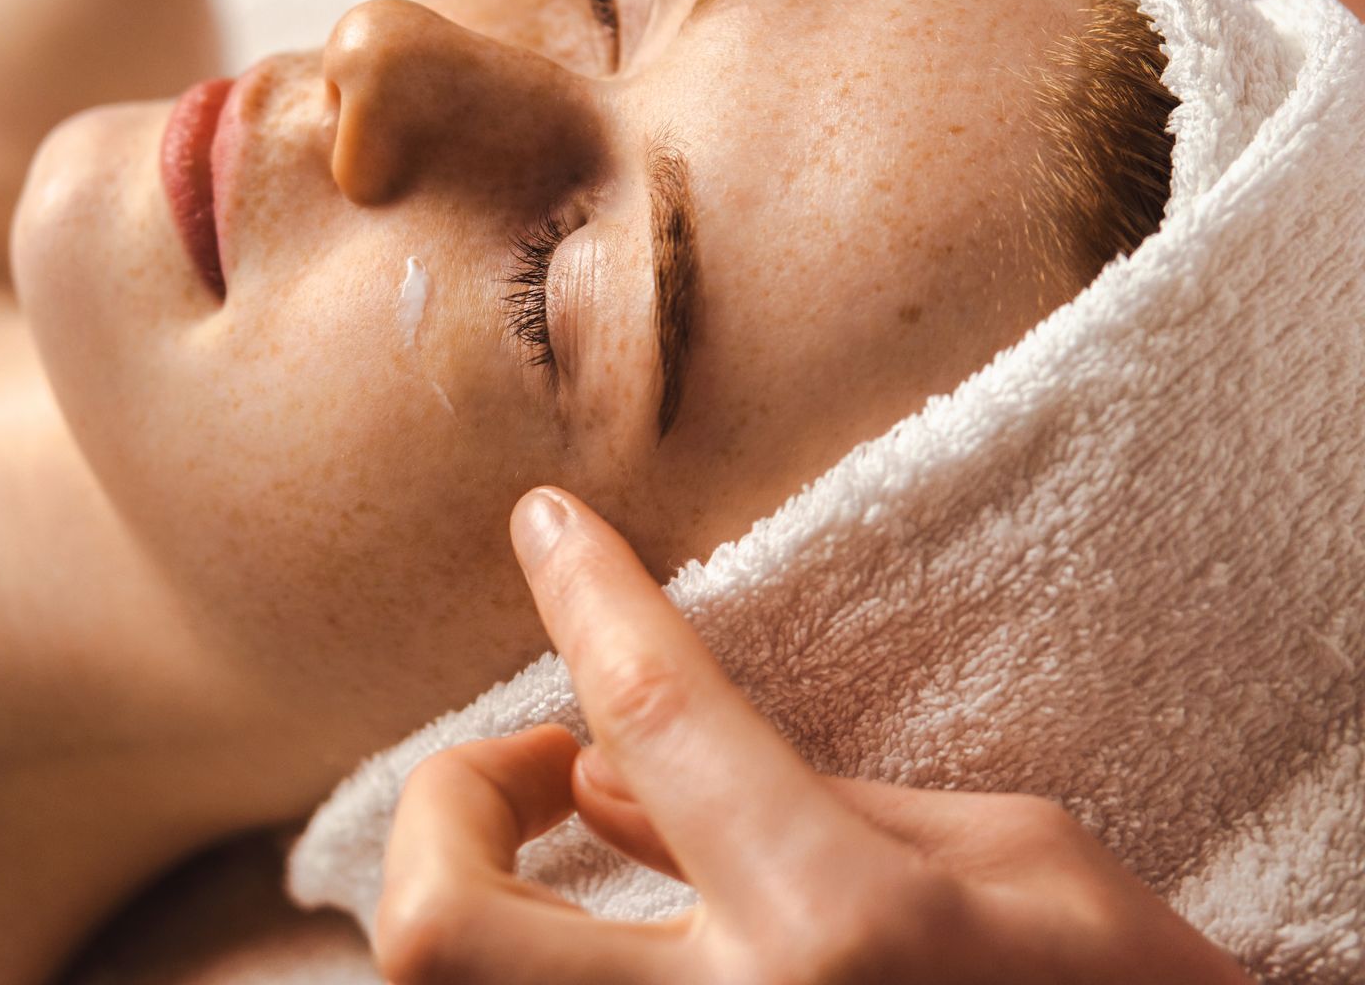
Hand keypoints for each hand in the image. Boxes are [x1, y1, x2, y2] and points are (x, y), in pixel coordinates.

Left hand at [374, 487, 1254, 983]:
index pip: (658, 716)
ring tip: (555, 826)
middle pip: (441, 929)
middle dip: (444, 809)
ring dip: (463, 888)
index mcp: (839, 929)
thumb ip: (815, 803)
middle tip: (527, 753)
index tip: (546, 522)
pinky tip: (598, 922)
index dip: (588, 599)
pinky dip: (529, 955)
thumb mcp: (1022, 865)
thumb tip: (600, 779)